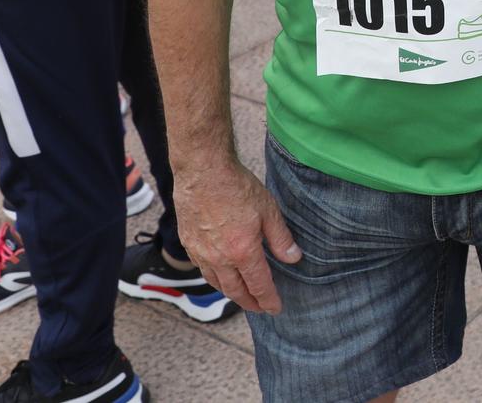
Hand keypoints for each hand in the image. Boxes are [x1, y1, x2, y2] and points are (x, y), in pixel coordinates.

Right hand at [174, 156, 301, 314]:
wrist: (202, 171)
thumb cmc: (237, 186)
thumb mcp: (268, 210)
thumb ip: (280, 238)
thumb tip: (294, 258)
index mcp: (243, 252)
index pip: (259, 285)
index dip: (268, 299)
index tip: (275, 308)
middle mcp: (220, 258)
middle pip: (236, 290)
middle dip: (250, 302)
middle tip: (260, 308)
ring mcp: (201, 252)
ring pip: (217, 283)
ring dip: (231, 293)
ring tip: (242, 296)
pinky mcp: (188, 243)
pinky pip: (202, 269)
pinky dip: (214, 278)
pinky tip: (220, 275)